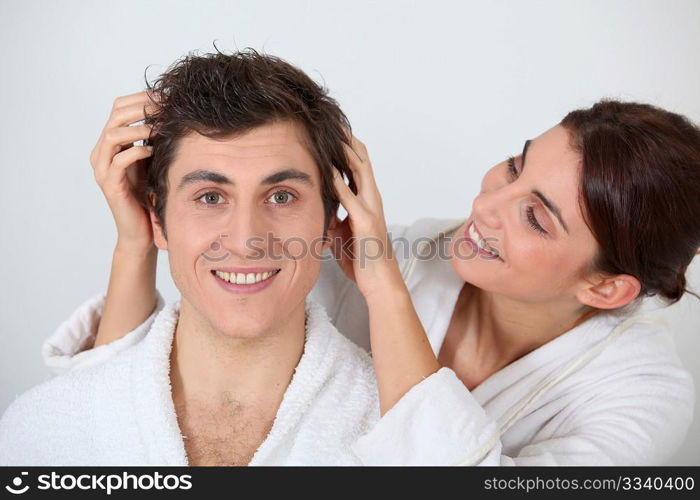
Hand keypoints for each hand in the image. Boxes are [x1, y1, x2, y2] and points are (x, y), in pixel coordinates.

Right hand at [90, 91, 157, 252]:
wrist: (141, 229)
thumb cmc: (148, 193)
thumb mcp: (152, 159)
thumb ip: (153, 138)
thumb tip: (172, 111)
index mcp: (109, 143)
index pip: (118, 108)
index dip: (141, 97)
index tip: (166, 95)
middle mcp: (101, 152)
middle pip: (114, 116)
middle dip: (142, 107)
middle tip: (165, 106)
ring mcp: (102, 168)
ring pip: (113, 135)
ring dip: (139, 128)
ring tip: (159, 128)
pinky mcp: (110, 184)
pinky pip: (120, 160)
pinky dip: (137, 150)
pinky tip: (154, 149)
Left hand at [329, 135, 402, 298]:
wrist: (381, 285)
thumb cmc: (363, 262)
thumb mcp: (342, 235)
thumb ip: (333, 219)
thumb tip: (318, 211)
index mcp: (367, 201)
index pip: (359, 164)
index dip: (347, 146)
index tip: (331, 130)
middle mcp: (372, 200)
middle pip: (361, 159)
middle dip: (346, 139)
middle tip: (329, 120)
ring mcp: (371, 209)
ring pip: (360, 170)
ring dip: (344, 151)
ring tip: (329, 132)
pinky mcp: (366, 223)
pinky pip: (350, 197)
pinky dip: (338, 181)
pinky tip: (325, 168)